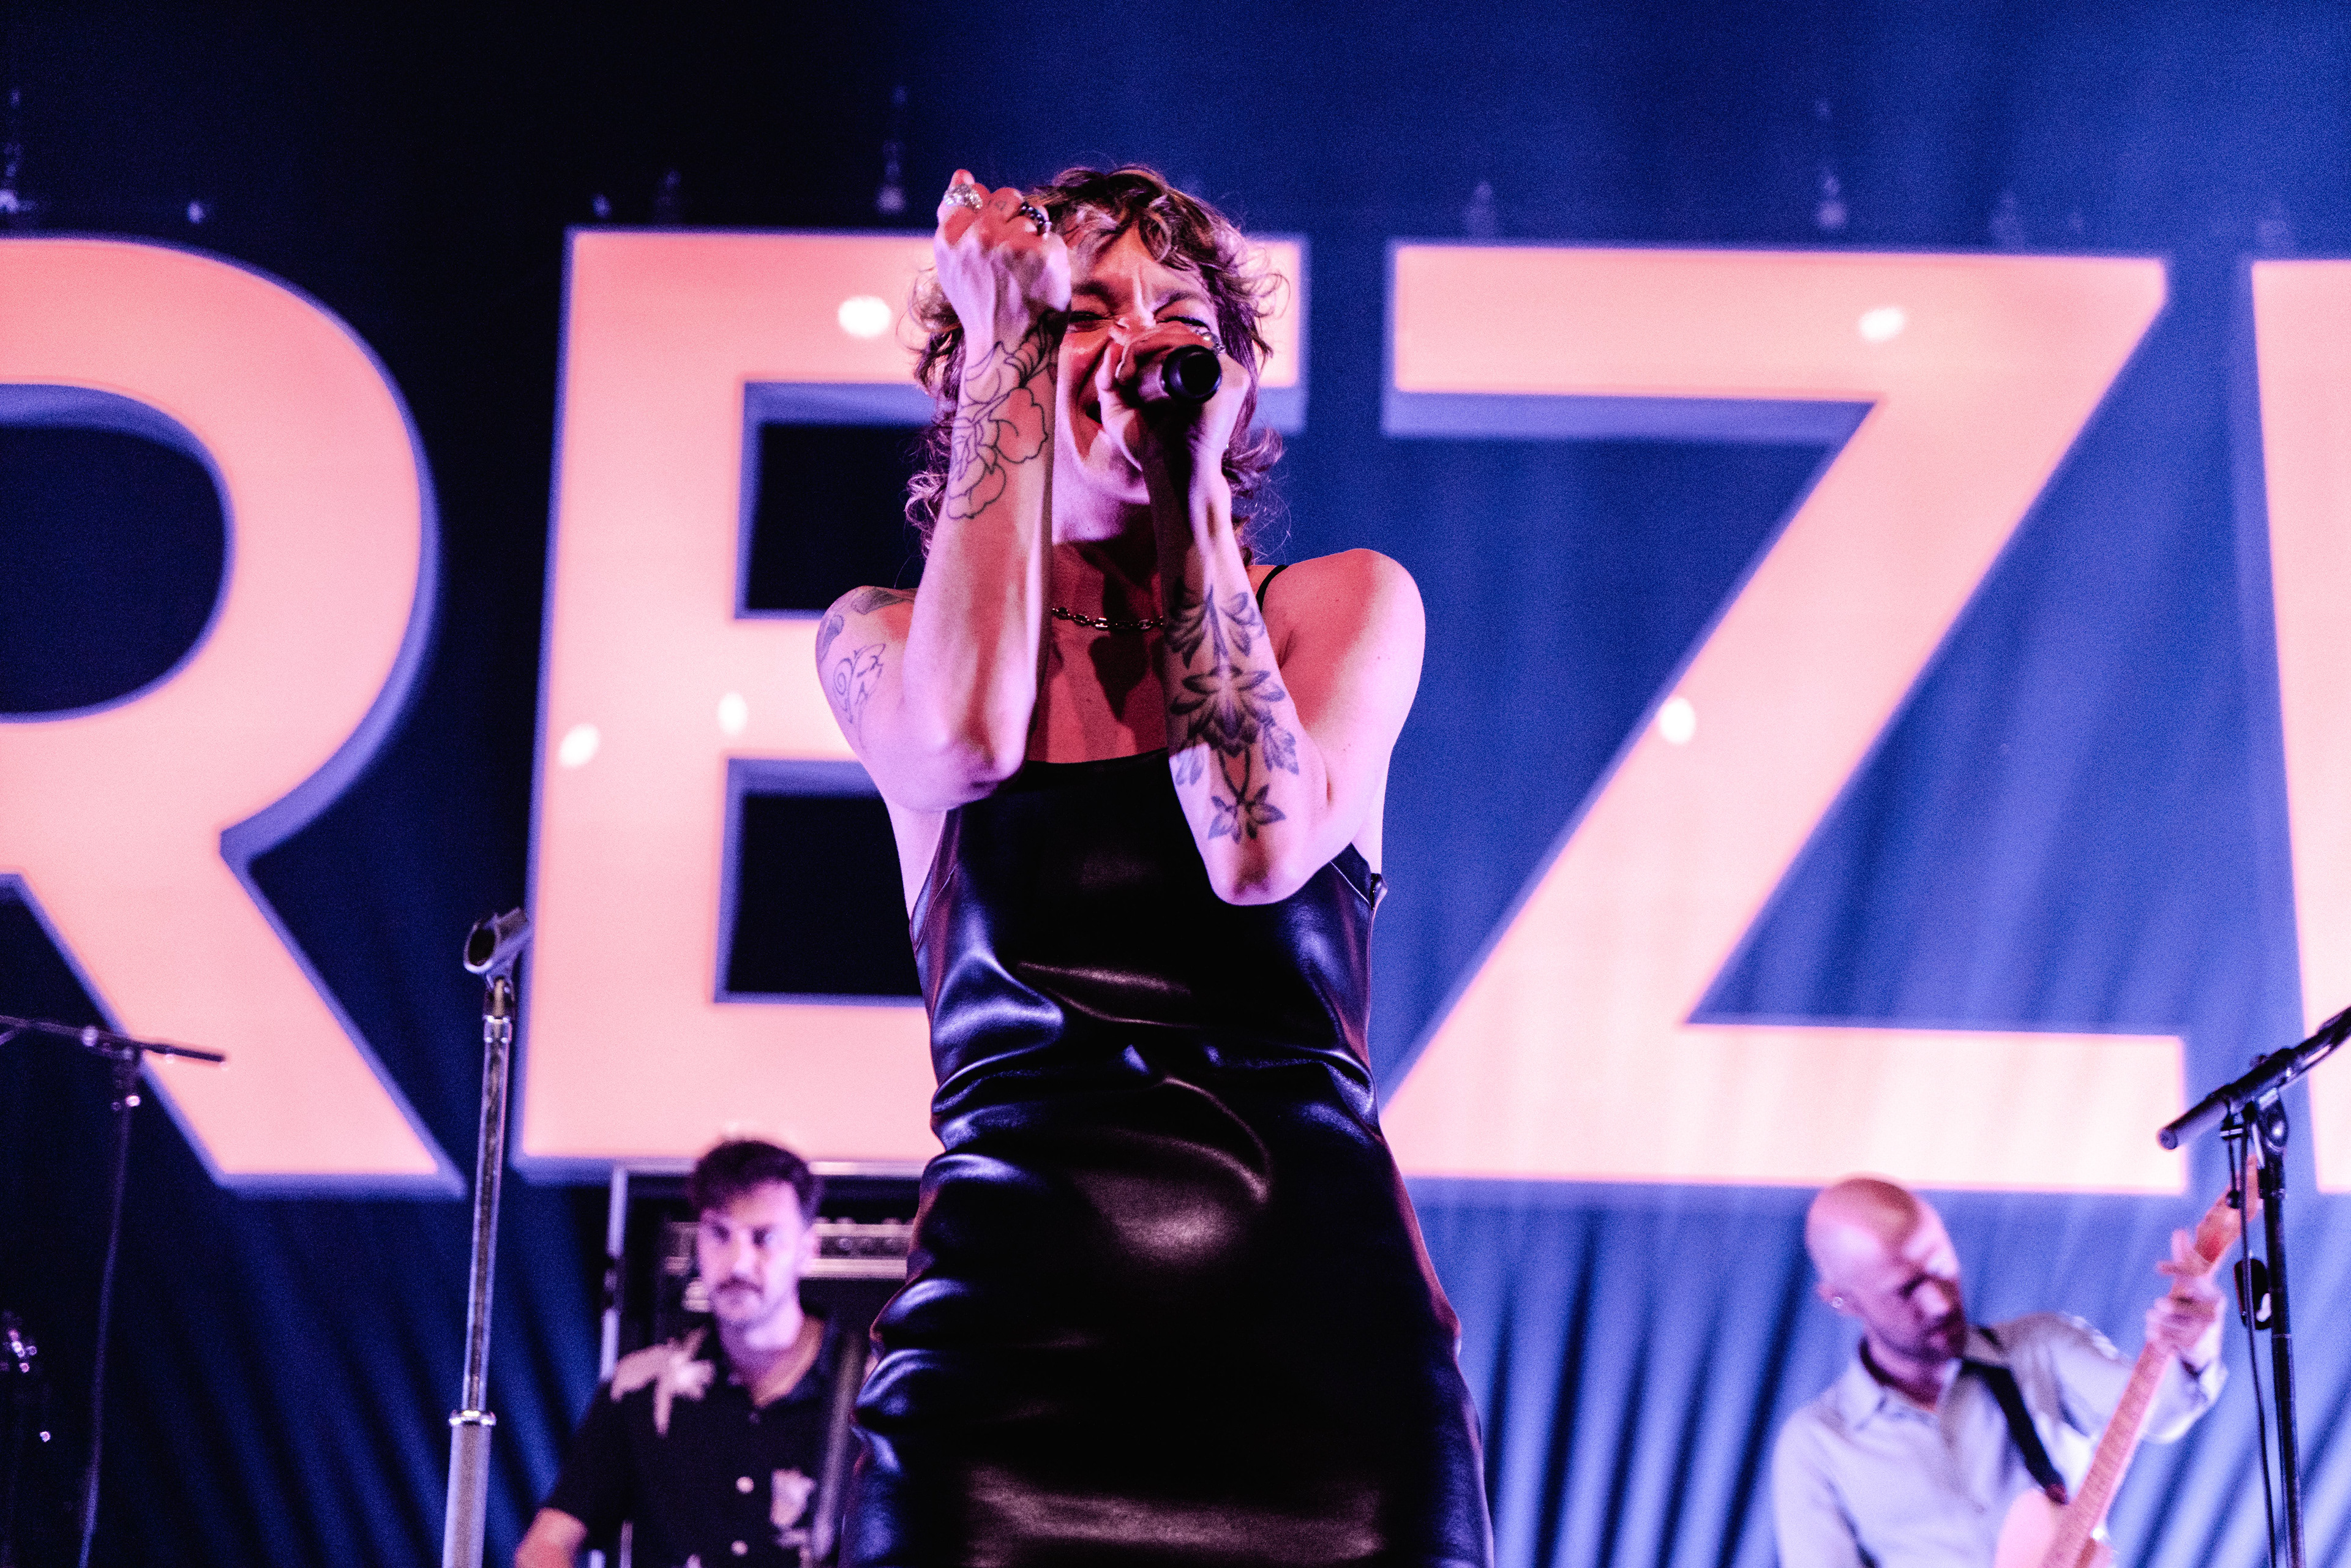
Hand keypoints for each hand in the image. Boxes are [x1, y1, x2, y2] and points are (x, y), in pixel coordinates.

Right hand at [934, 170, 1068, 348]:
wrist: (1008, 348)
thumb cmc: (982, 306)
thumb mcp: (953, 264)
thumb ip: (953, 218)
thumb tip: (961, 174)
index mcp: (949, 238)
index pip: (973, 192)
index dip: (987, 214)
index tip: (989, 242)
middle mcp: (978, 237)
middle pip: (1007, 196)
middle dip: (1014, 219)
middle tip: (1011, 260)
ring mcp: (1011, 244)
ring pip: (1033, 213)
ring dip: (1034, 236)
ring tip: (1025, 272)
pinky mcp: (1043, 254)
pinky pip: (1052, 236)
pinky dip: (1051, 256)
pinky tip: (1041, 281)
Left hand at [1090, 319, 1246, 496]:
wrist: (1172, 473)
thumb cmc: (1149, 446)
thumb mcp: (1120, 408)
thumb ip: (1110, 376)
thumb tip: (1111, 342)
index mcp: (1197, 373)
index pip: (1173, 337)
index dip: (1142, 335)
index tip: (1115, 346)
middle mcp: (1216, 370)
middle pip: (1176, 331)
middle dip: (1138, 341)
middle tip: (1117, 371)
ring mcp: (1227, 372)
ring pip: (1182, 335)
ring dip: (1144, 347)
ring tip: (1124, 377)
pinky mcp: (1231, 379)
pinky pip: (1192, 348)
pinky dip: (1158, 354)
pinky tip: (1136, 377)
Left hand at [2148, 1226, 2224, 1371]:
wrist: (2206, 1345)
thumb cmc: (2196, 1305)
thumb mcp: (2194, 1283)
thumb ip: (2186, 1258)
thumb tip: (2179, 1230)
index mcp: (2214, 1294)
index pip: (2193, 1277)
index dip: (2176, 1270)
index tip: (2158, 1267)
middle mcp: (2212, 1313)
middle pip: (2169, 1305)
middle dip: (2163, 1307)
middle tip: (2163, 1305)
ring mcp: (2202, 1331)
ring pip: (2160, 1319)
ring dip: (2155, 1318)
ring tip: (2164, 1320)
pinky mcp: (2191, 1346)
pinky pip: (2158, 1335)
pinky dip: (2153, 1332)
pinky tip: (2161, 1333)